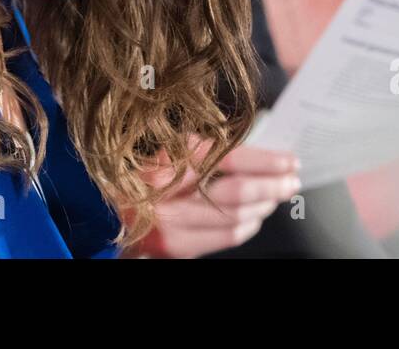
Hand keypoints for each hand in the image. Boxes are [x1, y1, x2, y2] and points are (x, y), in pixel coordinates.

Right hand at [131, 138, 301, 257]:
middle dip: (272, 185)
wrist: (106, 212)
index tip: (289, 160)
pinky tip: (256, 215)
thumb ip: (205, 150)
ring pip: (237, 219)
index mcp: (167, 162)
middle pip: (238, 192)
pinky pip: (225, 238)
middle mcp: (168, 197)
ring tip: (276, 195)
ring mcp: (172, 227)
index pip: (228, 159)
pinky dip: (247, 226)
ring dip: (264, 207)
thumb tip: (256, 155)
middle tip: (292, 180)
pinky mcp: (177, 248)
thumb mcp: (169, 151)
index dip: (265, 161)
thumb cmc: (142, 176)